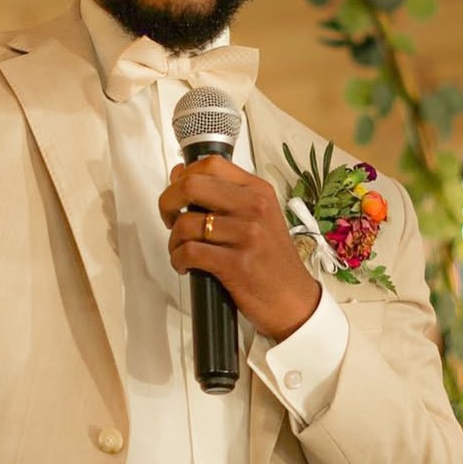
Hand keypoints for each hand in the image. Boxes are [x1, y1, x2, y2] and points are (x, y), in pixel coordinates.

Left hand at [159, 156, 320, 341]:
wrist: (294, 299)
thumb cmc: (271, 259)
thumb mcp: (259, 216)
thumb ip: (224, 195)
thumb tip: (181, 174)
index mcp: (258, 190)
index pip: (211, 164)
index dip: (184, 176)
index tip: (178, 194)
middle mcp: (254, 207)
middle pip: (191, 186)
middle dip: (168, 202)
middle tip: (169, 219)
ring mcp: (247, 235)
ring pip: (186, 223)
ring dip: (174, 240)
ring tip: (182, 250)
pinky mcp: (236, 264)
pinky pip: (189, 252)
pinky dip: (178, 259)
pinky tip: (185, 265)